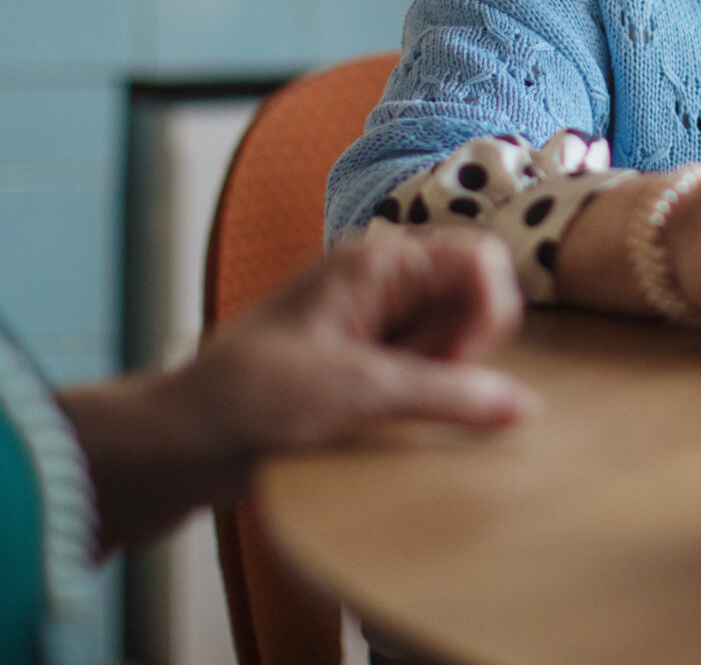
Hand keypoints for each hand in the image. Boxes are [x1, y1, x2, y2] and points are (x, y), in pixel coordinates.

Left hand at [193, 225, 534, 458]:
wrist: (178, 441)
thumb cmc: (254, 400)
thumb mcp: (361, 395)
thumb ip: (449, 395)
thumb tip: (522, 406)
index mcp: (377, 261)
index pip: (481, 260)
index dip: (485, 315)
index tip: (451, 363)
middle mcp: (377, 277)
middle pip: (469, 297)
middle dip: (458, 350)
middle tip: (407, 388)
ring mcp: (368, 316)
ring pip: (448, 335)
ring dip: (435, 377)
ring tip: (381, 406)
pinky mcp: (359, 355)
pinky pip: (420, 364)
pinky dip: (416, 392)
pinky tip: (377, 417)